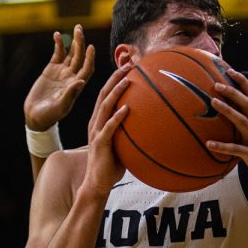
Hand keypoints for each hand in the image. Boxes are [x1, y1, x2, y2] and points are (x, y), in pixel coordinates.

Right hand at [24, 24, 94, 130]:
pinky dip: (58, 44)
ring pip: (71, 53)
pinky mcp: (51, 69)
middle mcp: (72, 76)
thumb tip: (81, 81)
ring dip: (74, 41)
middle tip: (80, 29)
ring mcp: (62, 72)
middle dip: (81, 43)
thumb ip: (70, 94)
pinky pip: (57, 54)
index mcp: (77, 85)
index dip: (90, 58)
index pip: (87, 68)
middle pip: (80, 57)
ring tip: (76, 27)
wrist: (36, 116)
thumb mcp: (60, 106)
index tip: (91, 47)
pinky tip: (57, 34)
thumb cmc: (50, 115)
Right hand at [83, 66, 131, 196]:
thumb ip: (130, 131)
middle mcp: (95, 122)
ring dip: (116, 92)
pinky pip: (109, 128)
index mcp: (99, 120)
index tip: (129, 65)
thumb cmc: (112, 164)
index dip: (115, 78)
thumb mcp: (122, 143)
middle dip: (115, 77)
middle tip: (128, 64)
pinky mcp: (100, 144)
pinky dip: (117, 117)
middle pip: (104, 94)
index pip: (106, 94)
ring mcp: (96, 132)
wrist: (97, 183)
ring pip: (104, 107)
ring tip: (127, 80)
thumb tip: (151, 124)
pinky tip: (127, 109)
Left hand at [206, 69, 247, 192]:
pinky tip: (209, 143)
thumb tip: (237, 117)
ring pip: (243, 122)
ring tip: (213, 102)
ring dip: (227, 111)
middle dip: (233, 92)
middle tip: (217, 84)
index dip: (242, 82)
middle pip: (247, 104)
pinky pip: (237, 149)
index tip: (230, 71)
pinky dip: (223, 146)